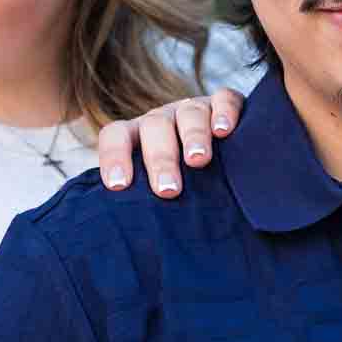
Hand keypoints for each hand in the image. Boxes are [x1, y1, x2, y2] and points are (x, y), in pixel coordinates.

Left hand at [96, 89, 246, 196]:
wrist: (226, 164)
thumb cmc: (181, 187)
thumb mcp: (154, 193)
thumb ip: (140, 204)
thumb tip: (127, 242)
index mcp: (138, 137)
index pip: (116, 135)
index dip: (114, 156)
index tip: (118, 186)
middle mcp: (164, 120)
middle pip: (155, 126)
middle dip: (161, 158)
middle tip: (167, 190)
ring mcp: (194, 109)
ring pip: (190, 113)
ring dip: (193, 136)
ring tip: (198, 161)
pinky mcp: (226, 105)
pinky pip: (225, 99)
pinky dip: (225, 112)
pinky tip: (225, 131)